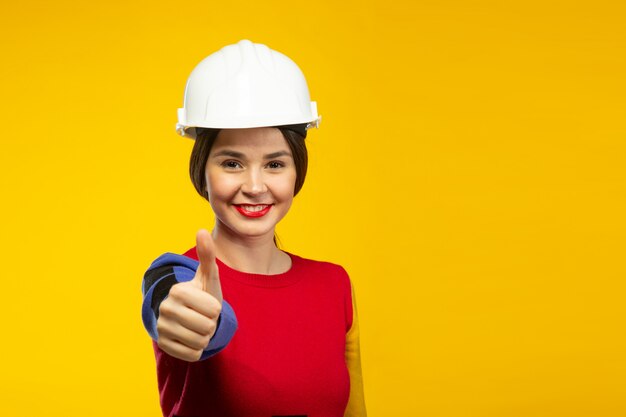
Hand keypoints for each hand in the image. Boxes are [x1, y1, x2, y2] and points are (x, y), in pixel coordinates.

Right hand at [156, 229, 222, 360]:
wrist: (189, 316)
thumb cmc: (203, 294)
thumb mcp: (209, 277)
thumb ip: (207, 255)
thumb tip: (202, 230)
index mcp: (177, 290)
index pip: (214, 310)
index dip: (216, 309)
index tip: (206, 303)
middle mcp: (165, 308)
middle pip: (207, 327)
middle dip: (211, 324)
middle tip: (202, 317)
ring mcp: (162, 328)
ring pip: (201, 342)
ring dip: (205, 337)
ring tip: (197, 326)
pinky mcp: (163, 345)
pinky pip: (193, 354)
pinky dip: (197, 349)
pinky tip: (190, 338)